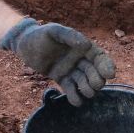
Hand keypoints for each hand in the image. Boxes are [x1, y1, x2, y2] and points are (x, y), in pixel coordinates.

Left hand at [0, 17, 115, 105]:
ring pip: (85, 82)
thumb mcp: (54, 31)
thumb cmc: (39, 35)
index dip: (107, 66)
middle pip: (95, 73)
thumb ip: (69, 35)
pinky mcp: (62, 79)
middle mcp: (80, 60)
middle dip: (97, 81)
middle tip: (94, 86)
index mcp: (83, 48)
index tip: (110, 75)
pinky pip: (71, 89)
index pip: (100, 58)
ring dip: (88, 89)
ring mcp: (71, 70)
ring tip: (85, 93)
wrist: (23, 45)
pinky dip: (75, 97)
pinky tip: (76, 101)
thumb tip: (86, 45)